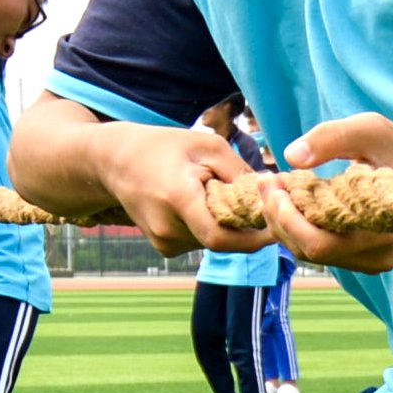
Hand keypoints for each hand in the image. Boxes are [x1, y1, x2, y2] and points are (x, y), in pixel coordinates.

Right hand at [86, 122, 268, 257]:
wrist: (115, 161)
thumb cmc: (164, 147)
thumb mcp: (207, 146)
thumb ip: (240, 173)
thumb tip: (272, 193)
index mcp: (178, 200)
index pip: (222, 237)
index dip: (255, 237)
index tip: (277, 223)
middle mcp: (168, 229)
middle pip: (224, 239)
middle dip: (246, 224)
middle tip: (256, 198)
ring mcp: (164, 242)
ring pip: (214, 241)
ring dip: (227, 223)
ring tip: (217, 192)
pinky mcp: (165, 247)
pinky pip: (201, 240)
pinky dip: (211, 225)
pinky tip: (202, 202)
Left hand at [267, 113, 392, 275]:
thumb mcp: (368, 129)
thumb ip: (330, 138)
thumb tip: (291, 156)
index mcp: (383, 232)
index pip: (319, 243)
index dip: (286, 217)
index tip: (272, 181)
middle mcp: (377, 257)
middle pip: (308, 251)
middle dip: (278, 216)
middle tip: (266, 180)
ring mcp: (371, 262)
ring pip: (309, 253)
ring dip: (284, 222)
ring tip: (276, 187)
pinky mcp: (363, 258)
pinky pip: (319, 249)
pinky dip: (298, 227)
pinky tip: (293, 200)